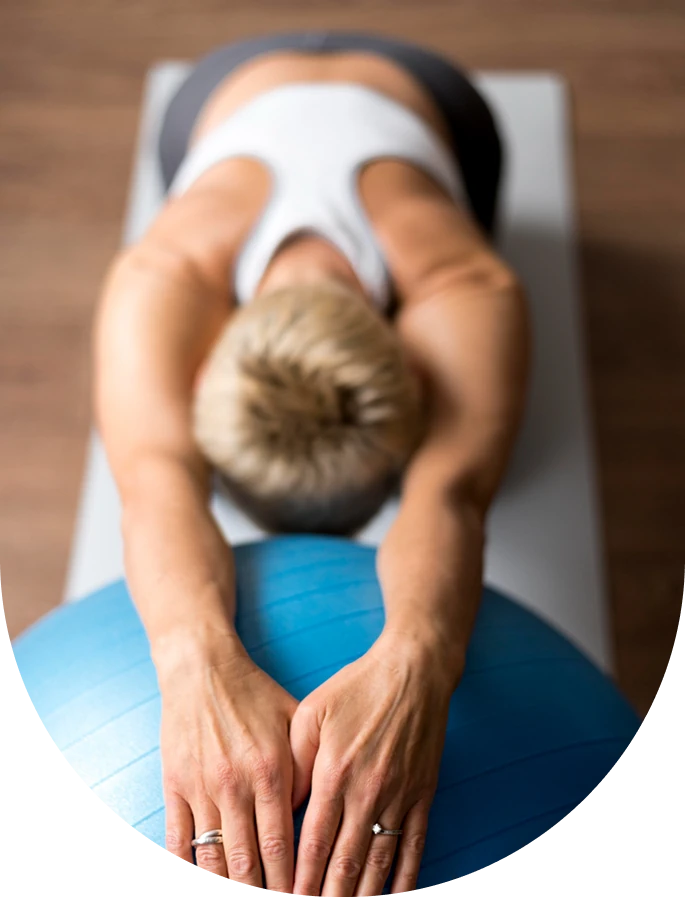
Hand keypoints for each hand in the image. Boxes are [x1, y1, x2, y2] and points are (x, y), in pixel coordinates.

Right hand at [158, 638, 298, 889]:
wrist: (202, 668)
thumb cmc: (254, 693)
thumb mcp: (294, 719)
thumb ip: (309, 763)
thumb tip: (321, 810)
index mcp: (269, 769)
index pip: (280, 843)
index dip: (290, 880)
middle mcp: (234, 784)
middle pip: (246, 860)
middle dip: (261, 892)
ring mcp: (200, 787)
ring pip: (212, 858)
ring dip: (228, 886)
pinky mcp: (173, 784)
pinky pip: (178, 839)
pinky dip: (188, 866)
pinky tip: (203, 878)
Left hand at [289, 631, 457, 896]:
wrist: (413, 669)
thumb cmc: (358, 686)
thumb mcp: (312, 712)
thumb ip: (296, 761)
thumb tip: (285, 805)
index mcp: (335, 772)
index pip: (314, 841)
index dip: (301, 878)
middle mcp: (367, 791)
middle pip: (346, 861)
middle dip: (328, 896)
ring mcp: (399, 795)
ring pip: (379, 861)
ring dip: (363, 895)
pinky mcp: (422, 793)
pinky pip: (414, 845)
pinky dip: (406, 878)